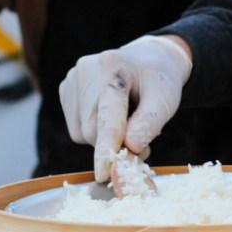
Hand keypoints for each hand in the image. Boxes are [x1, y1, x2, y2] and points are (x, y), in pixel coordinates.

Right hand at [59, 35, 192, 182]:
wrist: (147, 59)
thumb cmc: (159, 81)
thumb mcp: (166, 99)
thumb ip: (150, 123)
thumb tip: (130, 148)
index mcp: (114, 66)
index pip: (107, 114)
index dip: (107, 146)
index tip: (104, 172)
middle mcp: (86, 69)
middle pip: (92, 130)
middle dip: (115, 144)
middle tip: (140, 139)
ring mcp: (72, 78)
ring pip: (81, 133)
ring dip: (105, 138)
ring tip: (126, 118)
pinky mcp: (65, 89)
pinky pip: (76, 128)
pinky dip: (95, 130)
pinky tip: (108, 113)